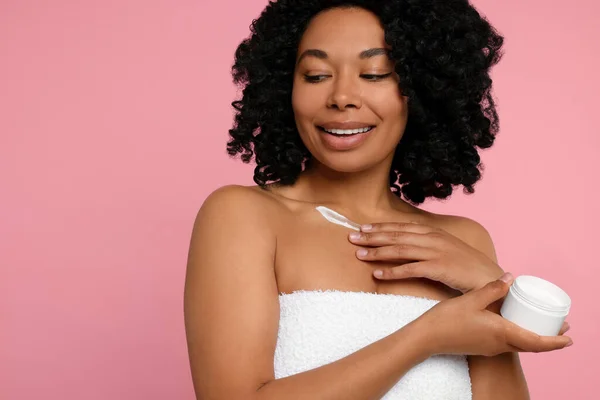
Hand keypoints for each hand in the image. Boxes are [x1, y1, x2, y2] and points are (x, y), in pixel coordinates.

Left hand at [348, 222, 502, 292]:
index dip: (380, 227)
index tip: (362, 228)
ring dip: (377, 252)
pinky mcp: (439, 267)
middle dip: (372, 236)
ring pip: (400, 249)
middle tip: (352, 238)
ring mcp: (436, 252)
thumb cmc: (466, 266)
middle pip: (396, 235)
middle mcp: (433, 238)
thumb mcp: (446, 249)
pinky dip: (392, 271)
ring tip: (359, 255)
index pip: (401, 227)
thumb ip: (427, 245)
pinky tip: (377, 274)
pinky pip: (410, 269)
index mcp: (433, 232)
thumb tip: (408, 244)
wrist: (490, 278)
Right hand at [415, 273, 572, 356]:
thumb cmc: (448, 319)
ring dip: (532, 338)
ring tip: (538, 325)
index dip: (555, 341)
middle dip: (548, 339)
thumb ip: (492, 289)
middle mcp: (499, 344)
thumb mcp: (471, 299)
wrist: (426, 338)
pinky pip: (506, 344)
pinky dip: (517, 336)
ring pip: (518, 345)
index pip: (537, 342)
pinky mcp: (481, 347)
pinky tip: (512, 325)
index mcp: (501, 332)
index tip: (568, 336)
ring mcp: (489, 348)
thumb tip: (511, 277)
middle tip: (559, 328)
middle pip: (531, 346)